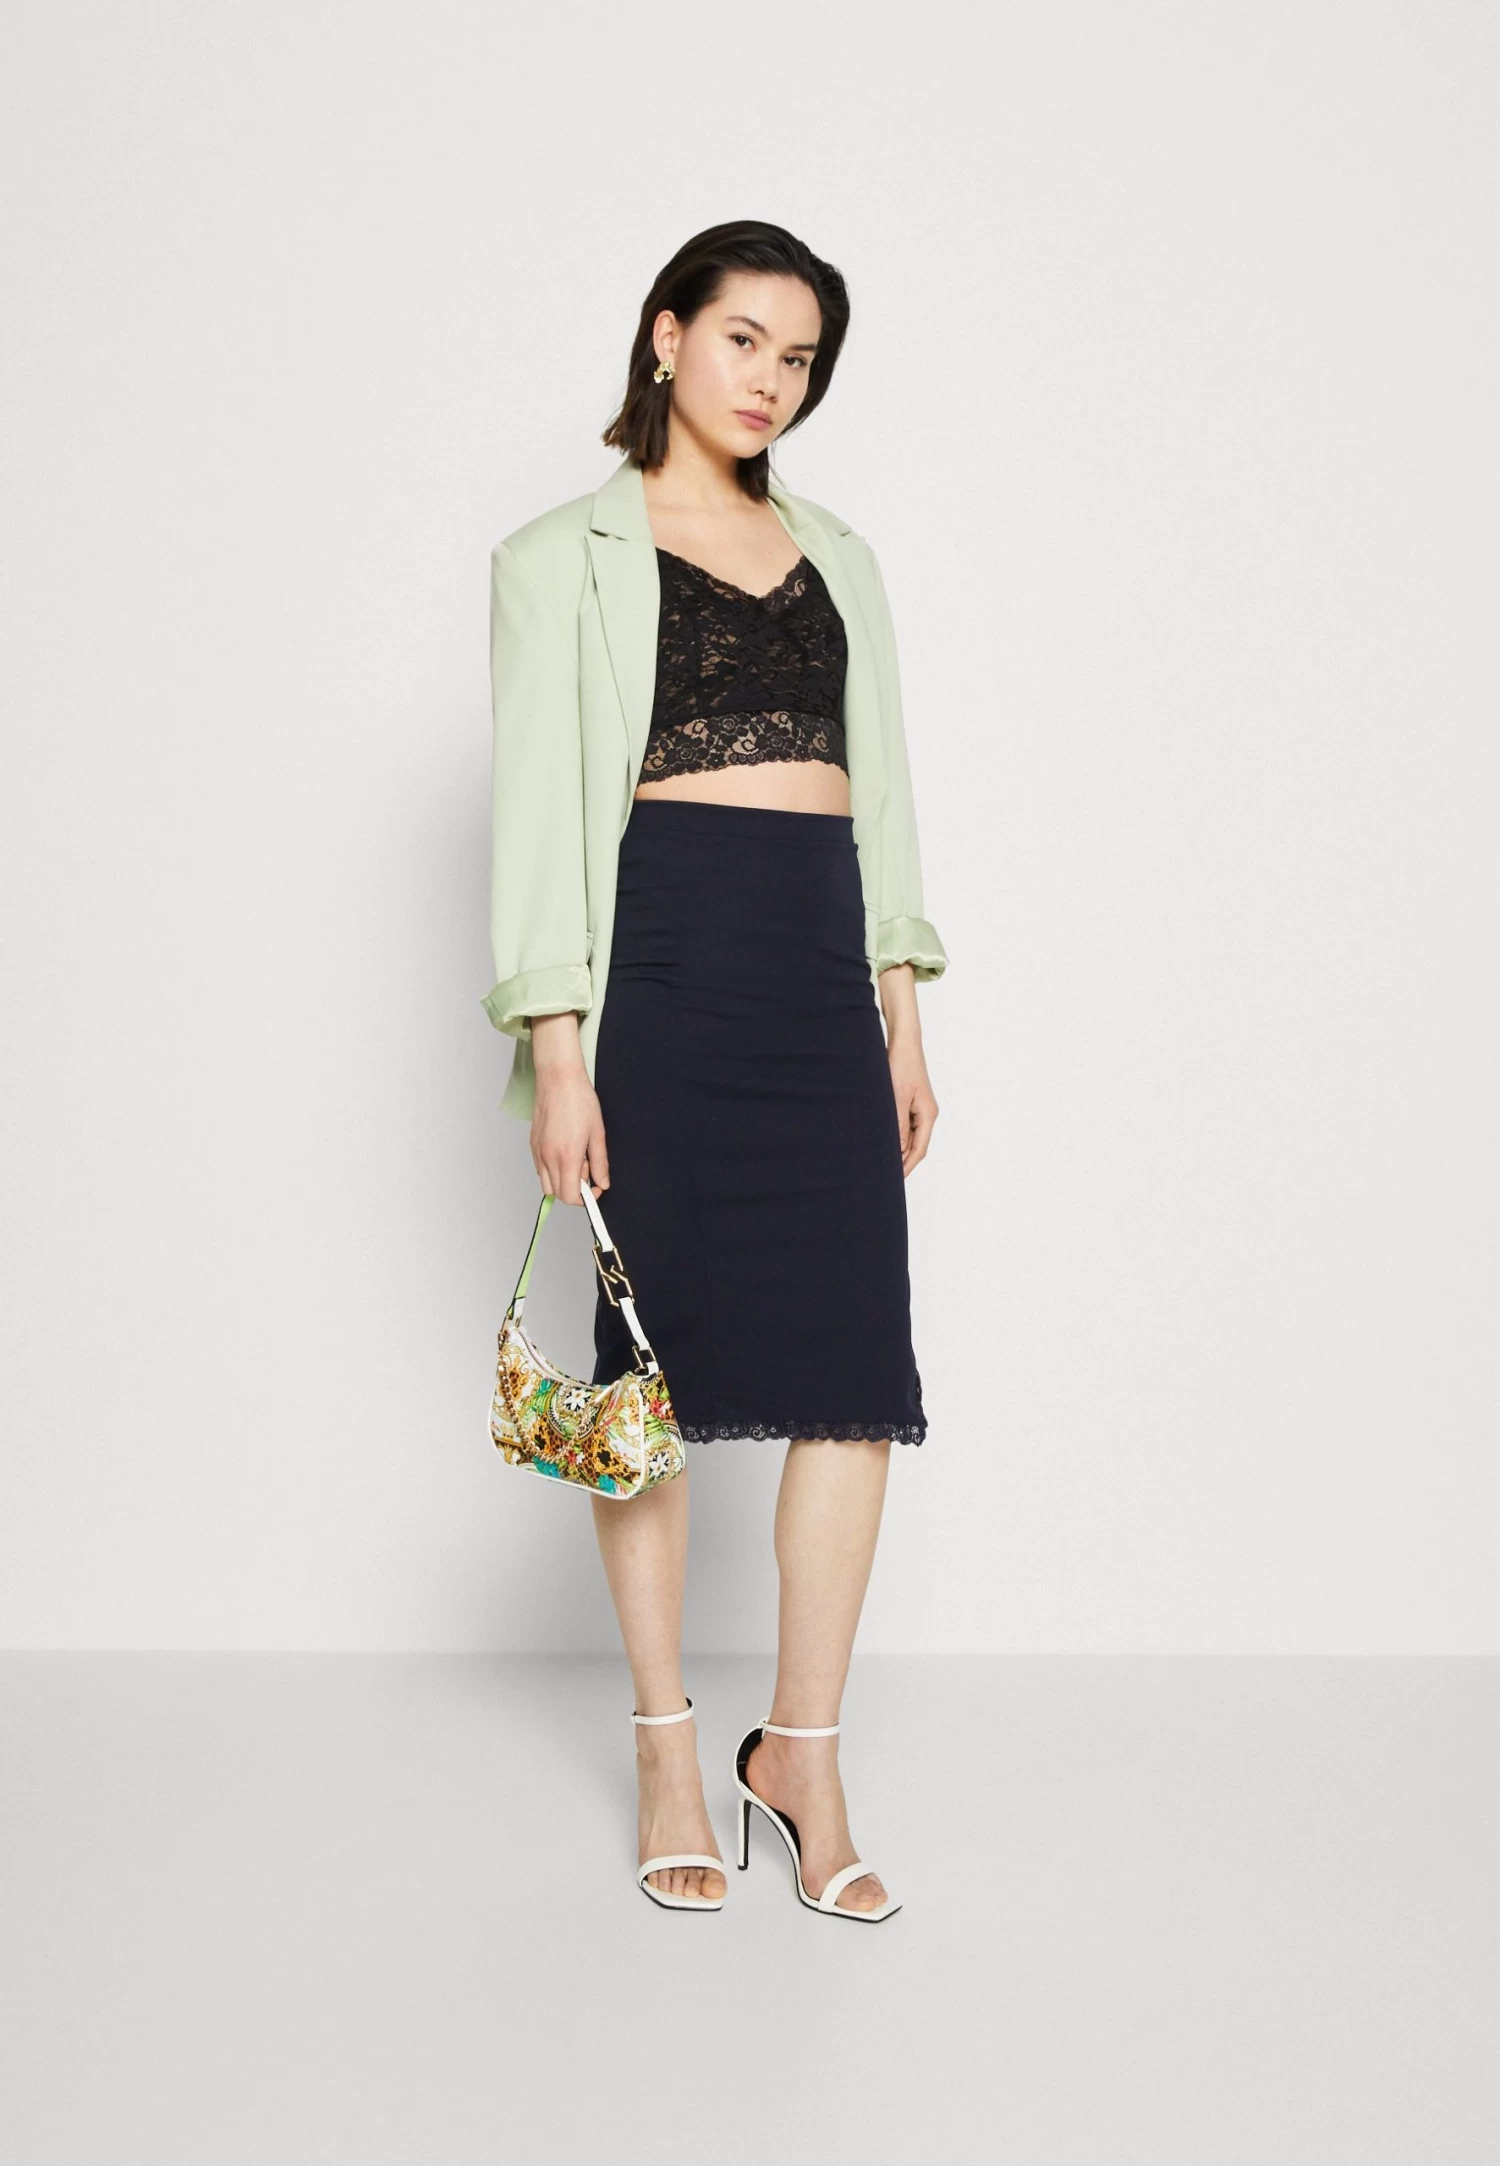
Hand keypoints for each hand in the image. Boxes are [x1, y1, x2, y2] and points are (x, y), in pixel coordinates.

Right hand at [529, 1015, 609, 1203]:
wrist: (558, 1078)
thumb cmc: (579, 1100)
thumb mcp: (597, 1133)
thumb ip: (600, 1163)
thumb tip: (602, 1183)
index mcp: (566, 1157)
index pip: (570, 1196)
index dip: (585, 1199)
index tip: (596, 1189)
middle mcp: (547, 1158)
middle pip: (557, 1194)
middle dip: (575, 1189)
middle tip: (588, 1167)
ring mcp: (537, 1151)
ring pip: (547, 1183)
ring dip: (562, 1180)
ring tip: (576, 1158)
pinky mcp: (532, 1144)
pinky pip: (541, 1169)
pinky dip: (553, 1170)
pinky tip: (565, 1151)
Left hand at [887, 1037, 937, 1175]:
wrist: (903, 1041)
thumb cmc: (901, 1065)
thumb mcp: (897, 1097)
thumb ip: (897, 1125)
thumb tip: (897, 1151)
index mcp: (928, 1115)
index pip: (919, 1149)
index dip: (906, 1166)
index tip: (893, 1179)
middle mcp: (926, 1114)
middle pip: (915, 1145)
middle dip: (901, 1160)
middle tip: (883, 1174)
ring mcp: (918, 1108)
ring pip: (908, 1136)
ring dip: (896, 1148)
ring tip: (879, 1160)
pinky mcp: (909, 1101)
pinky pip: (903, 1125)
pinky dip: (894, 1134)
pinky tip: (880, 1139)